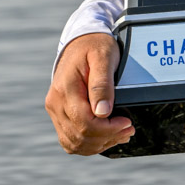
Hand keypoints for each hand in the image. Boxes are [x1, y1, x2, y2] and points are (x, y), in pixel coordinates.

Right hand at [45, 33, 134, 154]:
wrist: (81, 41)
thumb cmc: (95, 45)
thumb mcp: (103, 57)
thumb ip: (102, 84)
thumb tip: (103, 112)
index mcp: (65, 89)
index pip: (84, 122)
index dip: (108, 129)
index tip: (127, 122)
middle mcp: (56, 103)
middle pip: (79, 136)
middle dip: (107, 137)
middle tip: (129, 130)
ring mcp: (56, 110)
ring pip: (73, 142)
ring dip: (99, 144)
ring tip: (121, 134)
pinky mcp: (60, 114)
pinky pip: (70, 139)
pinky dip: (88, 143)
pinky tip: (106, 137)